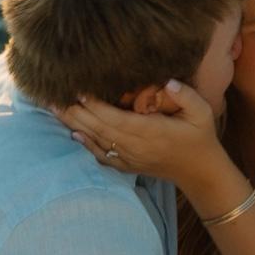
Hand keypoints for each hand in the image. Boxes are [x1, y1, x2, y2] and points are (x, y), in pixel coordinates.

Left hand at [57, 81, 224, 188]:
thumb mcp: (202, 113)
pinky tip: (72, 133)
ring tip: (54, 109)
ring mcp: (130, 158)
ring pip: (97, 140)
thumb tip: (168, 82)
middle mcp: (136, 146)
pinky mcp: (128, 165)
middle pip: (99, 128)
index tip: (78, 90)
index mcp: (151, 132)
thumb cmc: (200, 137)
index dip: (95, 105)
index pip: (116, 118)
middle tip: (52, 96)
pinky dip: (86, 144)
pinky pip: (102, 155)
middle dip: (75, 112)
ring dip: (74, 124)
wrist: (199, 172)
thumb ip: (186, 95)